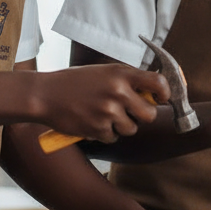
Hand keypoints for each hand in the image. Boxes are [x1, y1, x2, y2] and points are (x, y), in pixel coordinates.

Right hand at [33, 64, 168, 143]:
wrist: (45, 94)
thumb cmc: (75, 82)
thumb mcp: (103, 72)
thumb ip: (126, 80)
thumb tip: (153, 93)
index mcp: (121, 73)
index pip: (158, 82)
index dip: (165, 93)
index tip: (161, 98)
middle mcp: (118, 91)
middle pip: (149, 114)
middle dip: (141, 116)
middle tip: (129, 111)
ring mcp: (108, 111)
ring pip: (131, 128)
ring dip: (121, 126)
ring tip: (103, 114)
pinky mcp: (98, 129)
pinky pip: (113, 137)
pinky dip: (105, 133)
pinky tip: (91, 121)